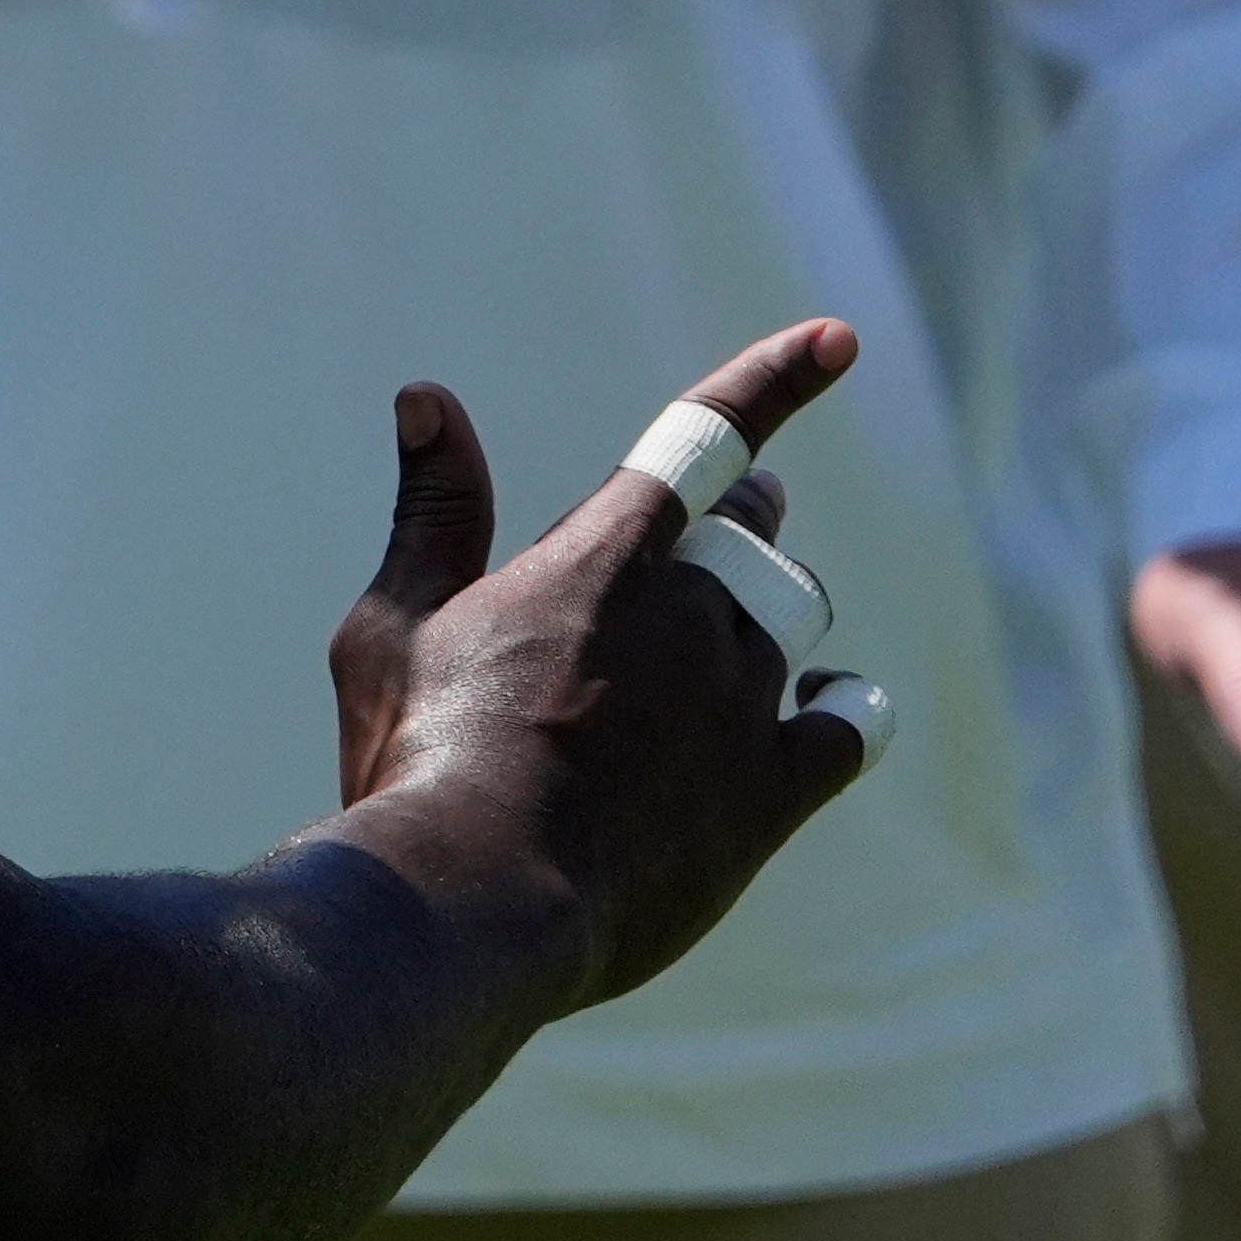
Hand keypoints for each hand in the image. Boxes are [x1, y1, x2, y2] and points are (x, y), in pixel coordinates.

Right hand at [329, 318, 875, 1013]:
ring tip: (719, 643)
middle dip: (741, 511)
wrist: (478, 903)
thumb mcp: (394, 626)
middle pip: (754, 525)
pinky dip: (840, 703)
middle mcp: (694, 613)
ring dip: (763, 610)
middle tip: (716, 528)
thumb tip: (429, 397)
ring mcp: (742, 702)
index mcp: (604, 558)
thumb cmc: (418, 759)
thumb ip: (433, 511)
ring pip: (791, 617)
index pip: (708, 437)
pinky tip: (829, 705)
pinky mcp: (773, 791)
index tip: (836, 337)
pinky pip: (846, 721)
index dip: (775, 377)